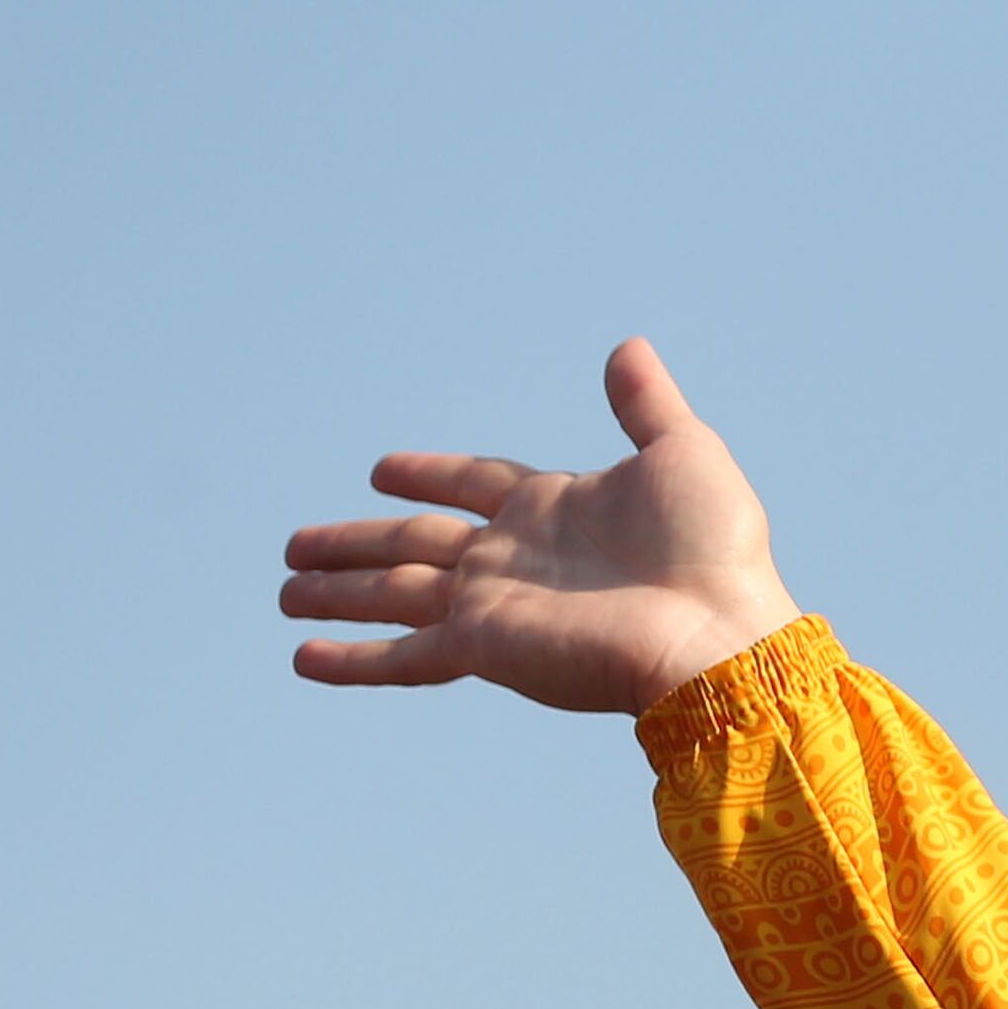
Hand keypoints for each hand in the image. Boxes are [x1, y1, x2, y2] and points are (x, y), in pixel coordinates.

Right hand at [282, 339, 802, 713]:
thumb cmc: (715, 552)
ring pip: (393, 593)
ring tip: (286, 590)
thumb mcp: (681, 454)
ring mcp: (494, 605)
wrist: (722, 634)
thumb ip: (646, 405)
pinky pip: (403, 655)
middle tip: (298, 546)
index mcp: (553, 510)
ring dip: (338, 593)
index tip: (382, 471)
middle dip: (356, 543)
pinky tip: (301, 659)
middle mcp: (513, 559)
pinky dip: (352, 659)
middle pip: (413, 543)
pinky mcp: (484, 647)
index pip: (471, 485)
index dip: (428, 475)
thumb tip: (628, 349)